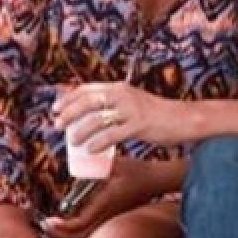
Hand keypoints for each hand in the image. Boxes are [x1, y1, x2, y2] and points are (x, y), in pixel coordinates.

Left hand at [40, 160, 153, 237]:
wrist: (156, 180)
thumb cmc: (136, 170)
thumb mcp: (115, 163)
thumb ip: (97, 165)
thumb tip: (77, 166)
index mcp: (107, 203)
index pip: (81, 223)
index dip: (63, 226)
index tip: (49, 220)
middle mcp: (108, 214)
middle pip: (80, 235)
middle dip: (60, 234)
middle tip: (46, 223)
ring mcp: (111, 218)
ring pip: (85, 235)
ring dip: (67, 232)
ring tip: (53, 223)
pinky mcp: (112, 217)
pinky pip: (92, 229)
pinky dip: (77, 229)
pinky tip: (67, 221)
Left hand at [52, 83, 175, 151]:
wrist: (182, 119)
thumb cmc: (154, 114)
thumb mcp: (131, 102)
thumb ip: (113, 104)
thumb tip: (88, 113)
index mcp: (118, 88)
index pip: (87, 89)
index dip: (69, 98)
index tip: (55, 108)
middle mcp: (122, 94)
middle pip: (88, 101)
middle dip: (69, 113)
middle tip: (57, 124)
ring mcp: (131, 109)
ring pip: (98, 118)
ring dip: (81, 130)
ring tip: (72, 140)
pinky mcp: (139, 125)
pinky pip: (113, 134)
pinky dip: (99, 142)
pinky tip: (91, 149)